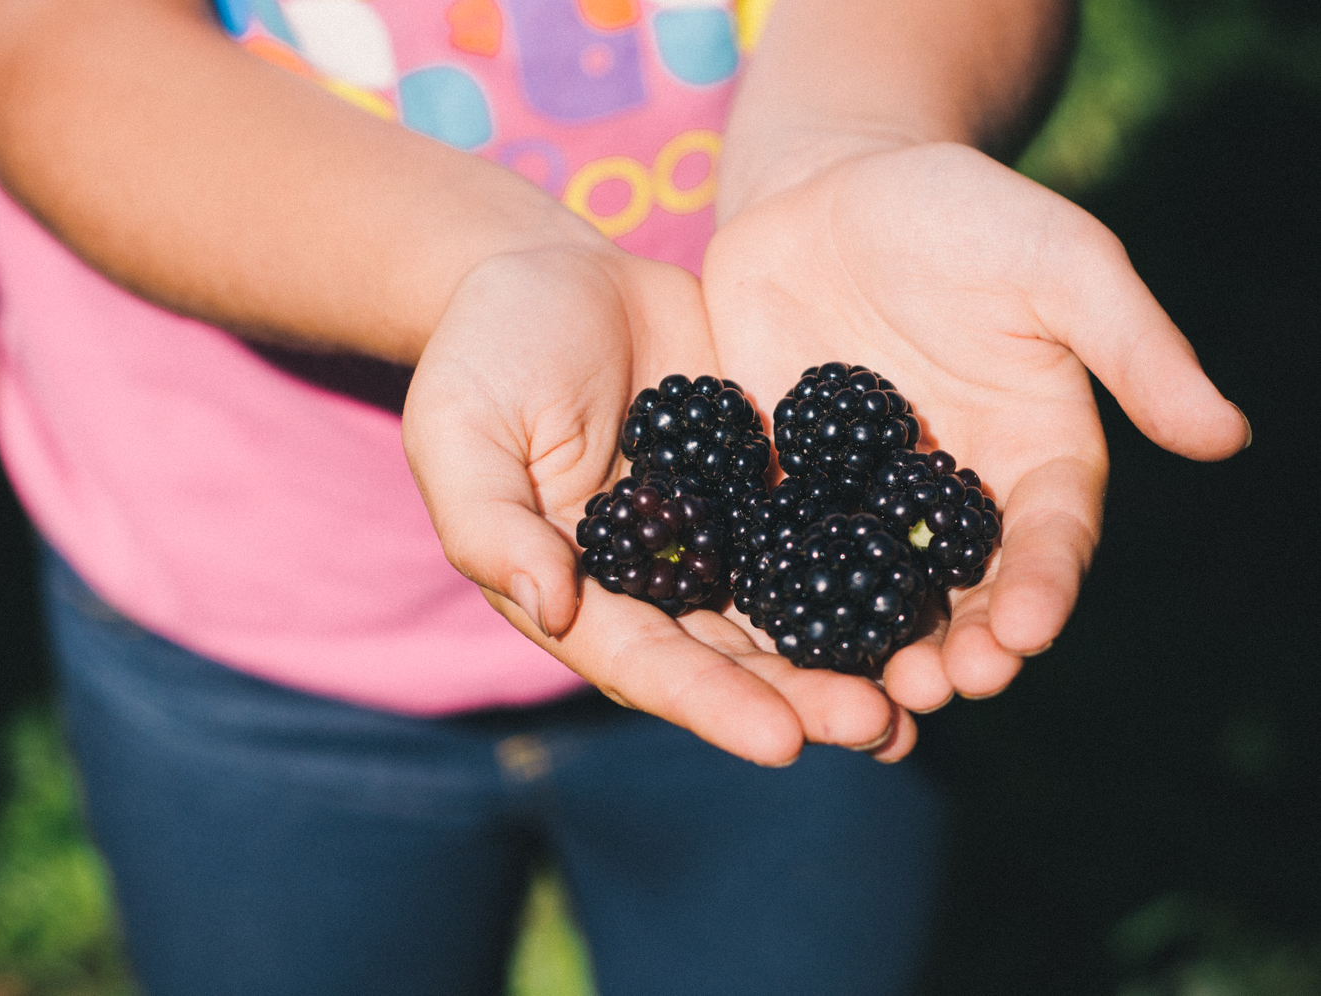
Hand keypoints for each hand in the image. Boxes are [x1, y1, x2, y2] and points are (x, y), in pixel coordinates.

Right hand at [404, 246, 908, 764]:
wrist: (554, 273)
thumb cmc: (485, 354)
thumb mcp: (460, 432)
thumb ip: (491, 523)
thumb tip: (551, 606)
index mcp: (580, 590)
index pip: (645, 663)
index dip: (712, 704)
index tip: (782, 743)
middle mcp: (655, 583)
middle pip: (732, 658)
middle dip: (802, 699)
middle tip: (880, 726)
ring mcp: (716, 536)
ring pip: (787, 613)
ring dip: (850, 658)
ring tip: (923, 692)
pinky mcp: (763, 486)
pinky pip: (819, 535)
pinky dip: (868, 571)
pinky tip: (929, 595)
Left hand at [704, 139, 1248, 716]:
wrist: (828, 187)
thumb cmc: (959, 212)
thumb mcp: (1056, 261)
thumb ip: (1132, 345)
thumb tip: (1228, 436)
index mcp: (1030, 456)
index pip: (1047, 539)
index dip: (1043, 588)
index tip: (1028, 632)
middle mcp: (946, 496)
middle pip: (959, 592)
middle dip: (957, 646)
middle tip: (943, 688)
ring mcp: (858, 499)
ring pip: (868, 593)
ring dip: (869, 648)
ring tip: (866, 696)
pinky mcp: (778, 485)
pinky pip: (776, 550)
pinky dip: (774, 599)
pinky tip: (762, 641)